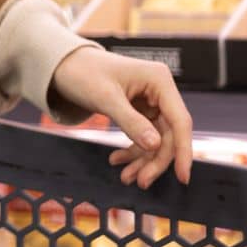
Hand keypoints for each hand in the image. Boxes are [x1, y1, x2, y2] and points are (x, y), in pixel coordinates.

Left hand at [50, 46, 193, 189]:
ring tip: (126, 177)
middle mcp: (160, 90)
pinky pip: (143, 136)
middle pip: (168, 134)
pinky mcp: (140, 110)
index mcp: (159, 80)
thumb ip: (131, 122)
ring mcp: (151, 101)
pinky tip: (116, 160)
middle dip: (154, 160)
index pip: (180, 120)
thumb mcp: (105, 99)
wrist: (63, 65)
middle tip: (139, 182)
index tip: (182, 178)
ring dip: (142, 160)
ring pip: (156, 139)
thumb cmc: (83, 73)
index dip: (183, 151)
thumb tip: (155, 146)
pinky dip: (132, 151)